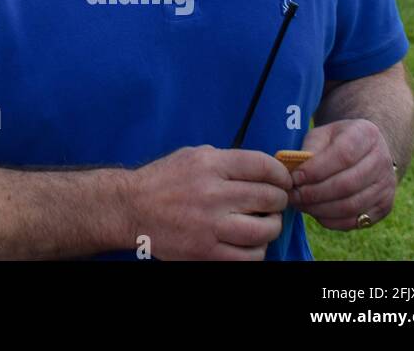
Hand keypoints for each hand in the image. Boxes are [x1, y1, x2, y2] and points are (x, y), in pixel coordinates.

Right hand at [128, 145, 293, 259]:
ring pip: (265, 230)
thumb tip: (263, 170)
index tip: (282, 180)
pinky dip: (257, 249)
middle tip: (274, 202)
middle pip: (269, 197)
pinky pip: (251, 256)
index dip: (280, 174)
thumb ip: (226, 161)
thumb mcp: (192, 156)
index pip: (263, 166)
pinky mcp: (208, 252)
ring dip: (271, 226)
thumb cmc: (163, 180)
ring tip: (264, 223)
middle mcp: (213, 193)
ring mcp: (211, 226)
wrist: (131, 208)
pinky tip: (249, 241)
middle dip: (278, 200)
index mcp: (209, 164)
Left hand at [289, 119, 396, 229]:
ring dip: (320, 209)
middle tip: (293, 195)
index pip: (343, 155)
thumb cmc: (336, 141)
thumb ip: (309, 148)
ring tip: (300, 204)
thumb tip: (294, 171)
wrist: (366, 151)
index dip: (316, 170)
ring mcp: (387, 186)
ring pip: (351, 206)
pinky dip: (332, 220)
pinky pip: (356, 220)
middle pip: (347, 184)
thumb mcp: (322, 134)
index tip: (294, 177)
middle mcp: (382, 160)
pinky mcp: (384, 206)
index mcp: (366, 134)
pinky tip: (315, 213)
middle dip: (315, 193)